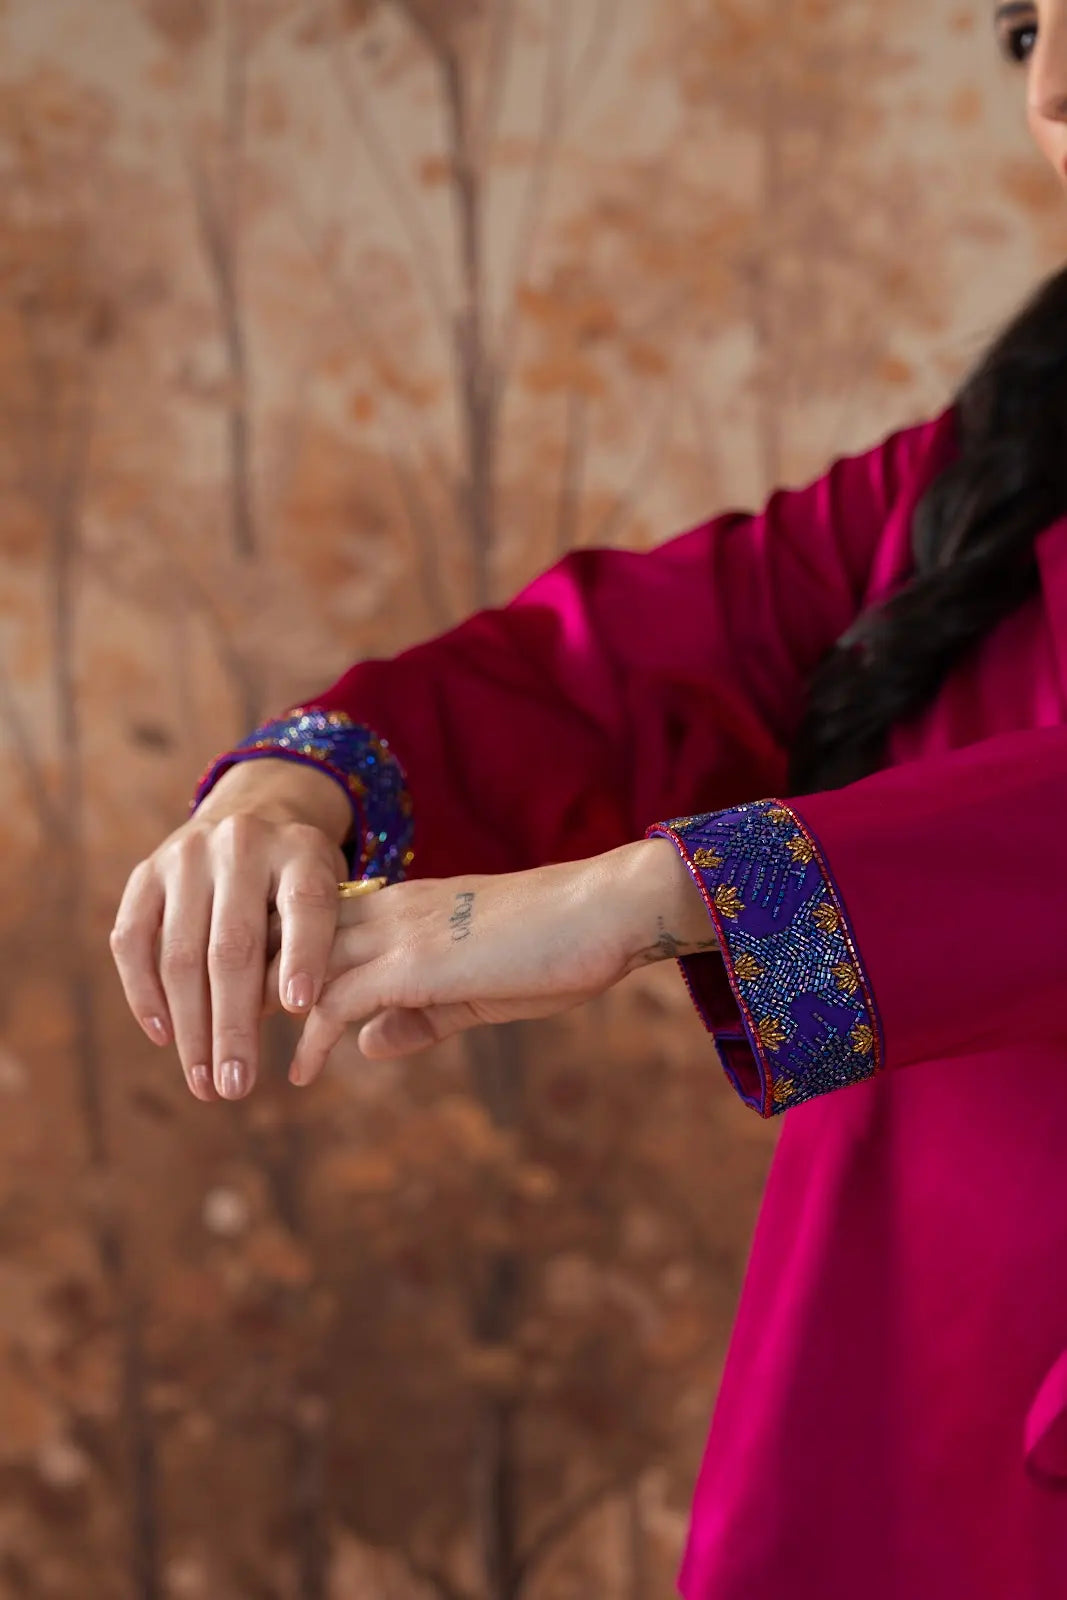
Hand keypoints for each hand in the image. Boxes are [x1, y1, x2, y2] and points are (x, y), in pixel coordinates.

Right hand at [110, 759, 351, 1101]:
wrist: (255, 812)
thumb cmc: (304, 881)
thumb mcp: (335, 896)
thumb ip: (324, 946)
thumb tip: (300, 1016)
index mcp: (302, 850)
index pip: (305, 905)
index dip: (302, 955)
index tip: (299, 1009)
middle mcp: (242, 845)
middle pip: (234, 947)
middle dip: (233, 1025)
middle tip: (236, 1086)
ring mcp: (187, 856)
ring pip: (180, 953)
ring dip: (189, 1026)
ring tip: (203, 1080)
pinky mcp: (146, 873)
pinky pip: (133, 940)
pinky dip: (144, 993)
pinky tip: (164, 1037)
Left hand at [272, 838, 716, 1086]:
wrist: (605, 911)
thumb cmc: (555, 947)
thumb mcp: (475, 990)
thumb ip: (420, 1014)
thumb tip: (366, 1043)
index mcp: (399, 909)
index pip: (309, 932)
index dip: (270, 971)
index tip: (241, 1012)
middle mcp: (385, 911)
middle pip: (283, 943)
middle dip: (243, 992)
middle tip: (211, 1043)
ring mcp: (397, 932)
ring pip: (298, 968)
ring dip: (261, 1022)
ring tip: (237, 1071)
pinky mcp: (416, 962)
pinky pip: (338, 997)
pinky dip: (310, 1037)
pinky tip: (299, 1073)